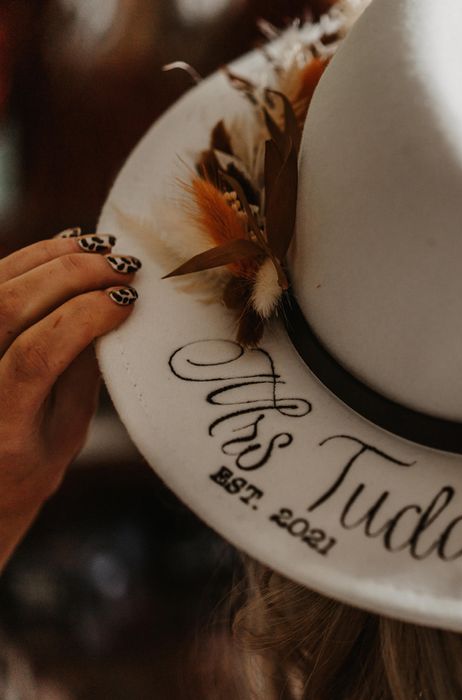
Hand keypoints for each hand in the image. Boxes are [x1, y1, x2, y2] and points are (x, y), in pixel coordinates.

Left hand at [0, 229, 139, 568]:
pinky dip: (28, 257)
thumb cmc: (24, 468)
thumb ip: (83, 375)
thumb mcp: (66, 436)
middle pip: (8, 306)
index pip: (34, 355)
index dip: (85, 317)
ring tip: (100, 247)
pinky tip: (63, 247)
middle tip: (123, 265)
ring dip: (52, 256)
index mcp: (0, 426)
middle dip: (74, 275)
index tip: (128, 300)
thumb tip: (111, 311)